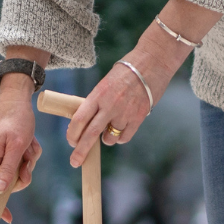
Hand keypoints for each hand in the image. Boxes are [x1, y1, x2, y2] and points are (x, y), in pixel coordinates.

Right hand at [0, 75, 41, 223]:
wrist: (18, 99)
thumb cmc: (16, 119)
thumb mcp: (16, 145)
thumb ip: (8, 169)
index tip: (8, 218)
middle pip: (9, 184)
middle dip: (23, 175)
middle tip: (28, 161)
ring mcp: (3, 156)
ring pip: (20, 172)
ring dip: (29, 161)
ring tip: (29, 145)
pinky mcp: (12, 152)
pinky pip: (25, 162)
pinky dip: (31, 153)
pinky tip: (31, 141)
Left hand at [67, 0, 220, 166]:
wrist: (153, 61)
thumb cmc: (126, 72)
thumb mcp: (105, 84)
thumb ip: (96, 103)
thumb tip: (86, 123)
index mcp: (98, 94)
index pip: (79, 119)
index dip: (72, 134)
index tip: (71, 142)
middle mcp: (110, 105)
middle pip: (90, 134)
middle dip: (81, 151)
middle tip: (75, 162)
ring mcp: (125, 113)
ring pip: (109, 139)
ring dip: (106, 139)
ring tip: (111, 126)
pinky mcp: (138, 118)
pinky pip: (124, 138)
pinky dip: (120, 138)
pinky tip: (121, 129)